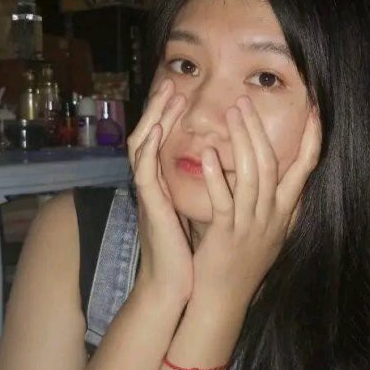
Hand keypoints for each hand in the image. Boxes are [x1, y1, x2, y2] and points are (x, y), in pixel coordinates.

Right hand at [127, 79, 192, 302]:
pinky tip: (155, 131)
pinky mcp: (149, 208)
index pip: (165, 143)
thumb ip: (204, 192)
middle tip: (173, 83)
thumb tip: (226, 174)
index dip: (172, 118)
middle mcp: (154, 186)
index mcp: (166, 185)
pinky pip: (143, 173)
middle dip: (161, 109)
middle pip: (150, 137)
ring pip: (142, 147)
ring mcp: (149, 195)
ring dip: (154, 120)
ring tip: (167, 94)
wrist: (176, 286)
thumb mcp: (199, 214)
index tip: (185, 93)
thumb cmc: (191, 253)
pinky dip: (147, 150)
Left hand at [192, 96, 321, 308]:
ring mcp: (250, 226)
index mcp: (284, 213)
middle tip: (245, 100)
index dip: (312, 138)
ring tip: (230, 113)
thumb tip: (274, 173)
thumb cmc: (242, 263)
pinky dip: (217, 177)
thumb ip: (274, 203)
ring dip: (242, 141)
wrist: (224, 300)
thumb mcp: (269, 233)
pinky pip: (224, 202)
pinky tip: (209, 155)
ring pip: (252, 177)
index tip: (315, 108)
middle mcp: (272, 217)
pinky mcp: (225, 236)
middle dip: (260, 130)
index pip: (305, 170)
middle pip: (272, 165)